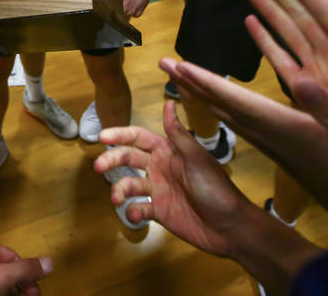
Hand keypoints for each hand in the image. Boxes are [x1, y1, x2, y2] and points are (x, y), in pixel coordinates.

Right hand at [96, 101, 254, 255]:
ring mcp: (157, 190)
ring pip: (129, 184)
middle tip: (98, 166)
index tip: (102, 137)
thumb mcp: (196, 158)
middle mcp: (159, 167)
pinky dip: (132, 212)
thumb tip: (168, 101)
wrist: (229, 226)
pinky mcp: (157, 211)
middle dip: (112, 160)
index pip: (138, 138)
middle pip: (128, 158)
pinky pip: (138, 208)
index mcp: (168, 151)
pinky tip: (135, 215)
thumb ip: (178, 134)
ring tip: (117, 198)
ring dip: (119, 189)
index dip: (120, 135)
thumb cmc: (215, 188)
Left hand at [164, 58, 327, 234]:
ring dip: (212, 97)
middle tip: (166, 65)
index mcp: (297, 137)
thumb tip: (302, 82)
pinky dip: (239, 110)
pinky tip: (238, 107)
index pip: (241, 105)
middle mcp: (286, 146)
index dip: (209, 83)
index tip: (177, 65)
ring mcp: (292, 155)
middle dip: (197, 86)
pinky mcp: (303, 160)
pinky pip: (258, 128)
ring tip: (190, 79)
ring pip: (240, 120)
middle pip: (229, 111)